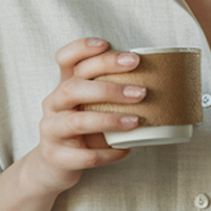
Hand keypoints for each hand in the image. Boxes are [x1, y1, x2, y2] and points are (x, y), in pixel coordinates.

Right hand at [26, 38, 145, 195]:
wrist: (53, 166)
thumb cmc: (81, 131)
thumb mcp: (90, 107)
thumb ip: (110, 95)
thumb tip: (158, 83)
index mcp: (64, 87)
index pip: (65, 59)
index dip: (81, 49)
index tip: (106, 44)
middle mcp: (53, 105)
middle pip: (73, 88)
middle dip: (108, 87)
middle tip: (141, 92)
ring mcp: (51, 131)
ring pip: (77, 122)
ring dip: (109, 120)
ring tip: (135, 121)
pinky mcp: (56, 157)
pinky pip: (85, 156)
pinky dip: (108, 153)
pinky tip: (125, 149)